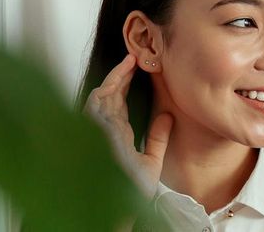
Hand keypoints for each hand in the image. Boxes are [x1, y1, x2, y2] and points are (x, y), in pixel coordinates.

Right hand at [85, 54, 173, 197]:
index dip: (126, 84)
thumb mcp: (152, 161)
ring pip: (101, 95)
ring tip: (131, 60)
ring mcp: (98, 129)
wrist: (124, 204)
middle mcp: (104, 131)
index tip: (139, 68)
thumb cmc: (131, 190)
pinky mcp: (96, 129)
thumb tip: (167, 117)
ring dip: (115, 76)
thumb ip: (158, 138)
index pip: (118, 104)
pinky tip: (120, 74)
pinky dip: (107, 86)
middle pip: (110, 96)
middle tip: (136, 57)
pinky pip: (96, 102)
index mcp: (116, 136)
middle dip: (120, 75)